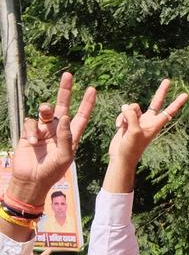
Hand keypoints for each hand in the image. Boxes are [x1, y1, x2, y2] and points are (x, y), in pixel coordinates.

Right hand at [7, 73, 95, 203]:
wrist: (33, 180)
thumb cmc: (53, 171)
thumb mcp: (65, 156)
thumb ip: (66, 137)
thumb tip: (66, 117)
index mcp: (71, 135)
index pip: (81, 116)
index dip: (87, 103)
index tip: (92, 89)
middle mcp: (58, 130)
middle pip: (62, 105)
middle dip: (65, 91)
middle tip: (69, 75)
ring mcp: (44, 130)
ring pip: (44, 111)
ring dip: (44, 111)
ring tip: (44, 114)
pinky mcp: (30, 132)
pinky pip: (30, 122)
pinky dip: (32, 130)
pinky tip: (33, 142)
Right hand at [107, 79, 188, 165]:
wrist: (121, 156)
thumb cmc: (131, 148)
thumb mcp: (133, 131)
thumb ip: (131, 116)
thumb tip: (127, 106)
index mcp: (155, 124)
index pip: (169, 111)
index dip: (176, 103)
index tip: (185, 95)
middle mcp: (149, 121)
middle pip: (156, 103)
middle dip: (161, 92)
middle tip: (168, 80)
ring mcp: (138, 120)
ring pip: (132, 107)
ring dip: (126, 113)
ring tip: (125, 126)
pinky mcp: (128, 121)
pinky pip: (123, 112)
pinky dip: (120, 118)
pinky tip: (119, 128)